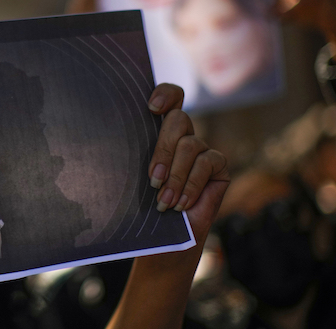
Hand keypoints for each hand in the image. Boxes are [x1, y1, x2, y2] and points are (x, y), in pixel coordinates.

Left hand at [147, 83, 228, 236]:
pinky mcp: (218, 165)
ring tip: (163, 201)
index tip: (151, 108)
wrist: (165, 240)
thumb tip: (116, 137)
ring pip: (190, 144)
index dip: (166, 94)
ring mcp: (202, 149)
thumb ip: (135, 154)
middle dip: (162, 149)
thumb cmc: (143, 209)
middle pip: (178, 119)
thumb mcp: (134, 178)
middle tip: (152, 179)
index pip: (171, 97)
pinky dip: (191, 185)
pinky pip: (207, 162)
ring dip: (175, 176)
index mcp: (159, 132)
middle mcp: (183, 136)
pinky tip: (181, 204)